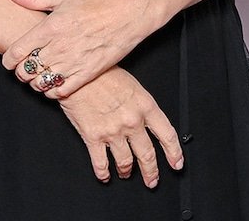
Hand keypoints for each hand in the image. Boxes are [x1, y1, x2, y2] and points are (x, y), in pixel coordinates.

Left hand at [1, 0, 159, 97]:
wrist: (128, 12)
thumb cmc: (97, 2)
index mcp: (50, 27)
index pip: (17, 52)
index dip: (8, 60)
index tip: (8, 61)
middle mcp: (59, 47)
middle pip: (27, 70)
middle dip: (20, 72)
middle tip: (22, 69)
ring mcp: (74, 62)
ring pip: (43, 83)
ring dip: (35, 83)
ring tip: (36, 77)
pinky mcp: (89, 73)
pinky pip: (64, 91)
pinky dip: (54, 92)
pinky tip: (54, 85)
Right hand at [57, 67, 183, 187]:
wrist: (72, 69)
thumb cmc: (98, 70)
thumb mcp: (129, 82)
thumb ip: (139, 103)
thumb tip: (143, 119)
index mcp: (144, 105)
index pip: (167, 135)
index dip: (174, 153)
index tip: (176, 164)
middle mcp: (131, 121)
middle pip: (148, 155)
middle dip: (151, 172)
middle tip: (152, 180)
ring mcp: (113, 131)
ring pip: (126, 163)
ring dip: (126, 172)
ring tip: (125, 174)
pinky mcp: (93, 137)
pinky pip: (101, 163)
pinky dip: (103, 173)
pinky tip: (104, 175)